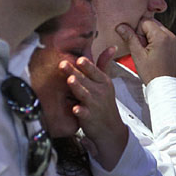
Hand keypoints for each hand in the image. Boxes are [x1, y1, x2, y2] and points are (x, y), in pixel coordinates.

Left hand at [59, 47, 127, 169]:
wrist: (110, 129)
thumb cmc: (104, 102)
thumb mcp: (106, 82)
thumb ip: (104, 64)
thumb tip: (112, 46)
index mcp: (104, 81)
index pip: (95, 71)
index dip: (87, 65)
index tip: (79, 59)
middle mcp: (100, 92)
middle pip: (85, 80)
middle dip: (75, 72)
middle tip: (63, 64)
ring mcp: (95, 105)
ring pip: (84, 94)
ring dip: (77, 87)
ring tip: (70, 80)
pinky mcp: (89, 118)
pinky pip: (83, 113)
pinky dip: (79, 111)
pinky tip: (74, 108)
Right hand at [116, 18, 175, 83]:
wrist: (165, 86)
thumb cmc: (151, 73)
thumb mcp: (137, 55)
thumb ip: (129, 38)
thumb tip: (120, 26)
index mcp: (161, 36)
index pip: (144, 21)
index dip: (136, 30)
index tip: (135, 42)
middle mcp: (169, 34)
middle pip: (150, 23)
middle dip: (142, 32)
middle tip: (139, 47)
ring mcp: (172, 39)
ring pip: (155, 28)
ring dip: (147, 36)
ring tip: (145, 50)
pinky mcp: (173, 44)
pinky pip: (160, 35)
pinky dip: (153, 39)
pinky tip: (150, 51)